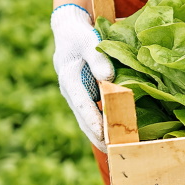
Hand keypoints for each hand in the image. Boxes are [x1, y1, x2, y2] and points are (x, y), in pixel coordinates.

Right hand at [51, 4, 114, 151]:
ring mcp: (76, 96)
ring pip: (87, 119)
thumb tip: (108, 78)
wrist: (69, 33)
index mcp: (69, 78)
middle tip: (112, 152)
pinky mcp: (84, 96)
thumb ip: (98, 58)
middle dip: (96, 136)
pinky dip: (102, 126)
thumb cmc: (79, 35)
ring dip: (99, 135)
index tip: (102, 133)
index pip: (81, 103)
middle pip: (83, 118)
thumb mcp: (87, 41)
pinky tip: (115, 136)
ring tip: (115, 151)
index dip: (92, 119)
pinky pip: (92, 114)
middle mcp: (70, 91)